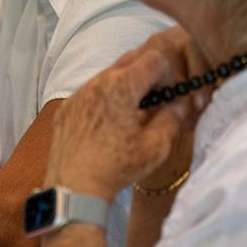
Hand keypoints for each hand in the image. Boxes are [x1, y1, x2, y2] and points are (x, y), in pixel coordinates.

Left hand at [48, 29, 207, 201]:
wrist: (74, 187)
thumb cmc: (117, 167)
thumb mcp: (156, 146)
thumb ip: (173, 118)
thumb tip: (179, 104)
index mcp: (121, 86)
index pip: (153, 58)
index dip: (168, 73)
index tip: (170, 93)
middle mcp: (96, 82)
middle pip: (129, 60)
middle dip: (148, 74)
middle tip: (157, 98)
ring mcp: (78, 94)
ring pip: (108, 75)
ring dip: (126, 86)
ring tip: (135, 113)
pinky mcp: (67, 108)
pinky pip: (90, 92)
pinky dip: (105, 98)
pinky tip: (111, 123)